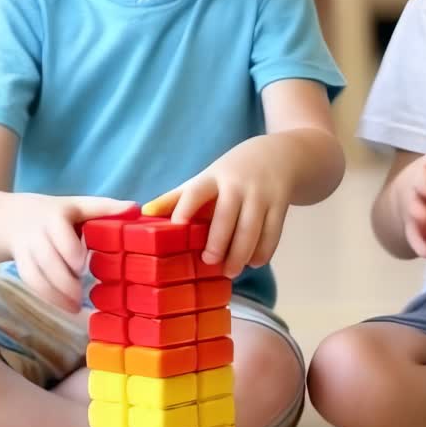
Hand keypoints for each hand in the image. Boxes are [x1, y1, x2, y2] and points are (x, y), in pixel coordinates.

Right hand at [10, 193, 135, 313]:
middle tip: (82, 291)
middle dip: (65, 276)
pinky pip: (31, 281)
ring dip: (57, 291)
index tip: (83, 263)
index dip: (72, 247)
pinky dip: (49, 296)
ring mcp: (27, 246)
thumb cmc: (55, 213)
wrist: (10, 218)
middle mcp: (40, 228)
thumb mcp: (78, 206)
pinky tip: (66, 306)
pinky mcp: (20, 262)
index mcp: (60, 212)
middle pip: (50, 256)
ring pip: (38, 271)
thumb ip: (105, 209)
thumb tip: (136, 208)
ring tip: (76, 306)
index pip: (63, 229)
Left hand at [143, 139, 290, 277]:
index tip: (177, 228)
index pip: (195, 192)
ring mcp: (261, 194)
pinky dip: (263, 252)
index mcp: (213, 178)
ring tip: (231, 271)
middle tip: (209, 262)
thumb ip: (178, 197)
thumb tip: (145, 212)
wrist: (278, 155)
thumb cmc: (231, 174)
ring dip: (241, 253)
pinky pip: (272, 233)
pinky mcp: (280, 204)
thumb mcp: (205, 179)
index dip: (185, 208)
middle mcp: (237, 184)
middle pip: (227, 216)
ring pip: (252, 228)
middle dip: (218, 242)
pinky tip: (253, 262)